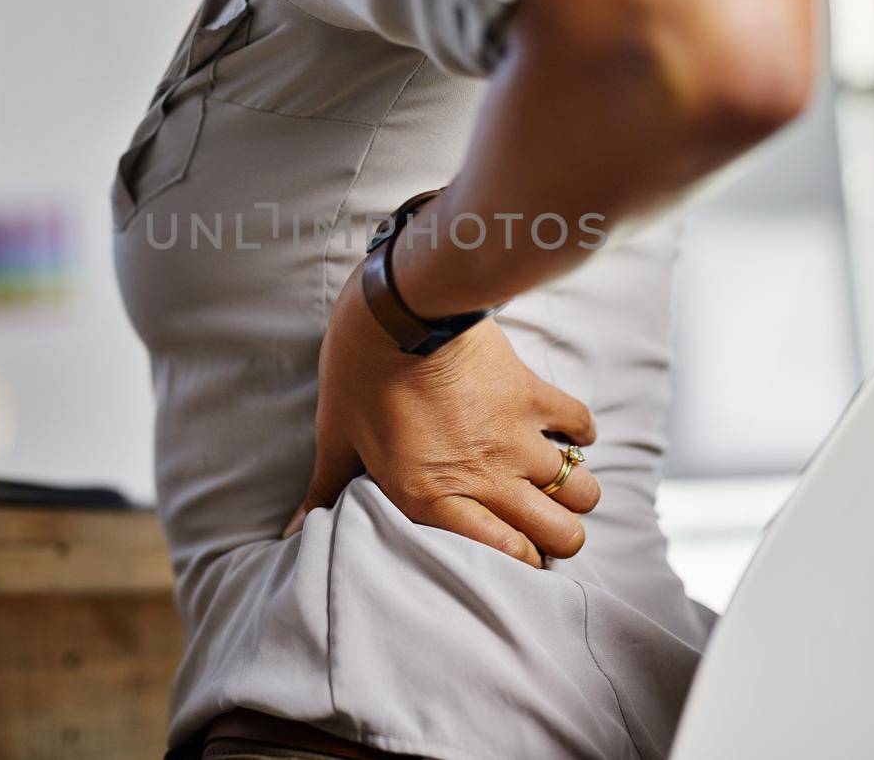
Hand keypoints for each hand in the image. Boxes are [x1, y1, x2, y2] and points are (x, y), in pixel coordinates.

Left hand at [282, 263, 599, 566]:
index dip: (523, 565)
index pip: (506, 557)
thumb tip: (292, 530)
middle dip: (560, 540)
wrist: (398, 308)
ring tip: (557, 485)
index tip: (521, 555)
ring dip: (574, 492)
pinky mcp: (534, 396)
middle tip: (543, 525)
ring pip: (581, 490)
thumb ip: (326, 490)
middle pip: (561, 536)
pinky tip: (564, 432)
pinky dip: (579, 433)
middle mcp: (486, 478)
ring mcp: (517, 439)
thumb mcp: (336, 436)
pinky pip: (580, 426)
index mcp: (434, 498)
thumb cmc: (359, 374)